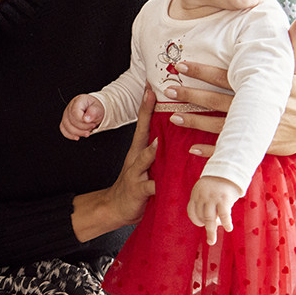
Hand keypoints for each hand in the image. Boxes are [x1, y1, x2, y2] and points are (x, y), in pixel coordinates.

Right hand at [61, 94, 104, 139]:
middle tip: (92, 126)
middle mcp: (70, 107)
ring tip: (87, 132)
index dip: (83, 121)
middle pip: (72, 121)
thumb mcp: (98, 109)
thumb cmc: (94, 108)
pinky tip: (77, 137)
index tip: (92, 122)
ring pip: (67, 127)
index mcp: (78, 101)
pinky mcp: (65, 122)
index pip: (75, 113)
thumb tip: (86, 119)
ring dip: (79, 133)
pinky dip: (70, 135)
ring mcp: (66, 114)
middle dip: (84, 127)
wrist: (93, 111)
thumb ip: (93, 112)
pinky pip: (63, 130)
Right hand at [71, 86, 156, 240]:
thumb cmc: (137, 184)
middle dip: (146, 113)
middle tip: (152, 96)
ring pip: (144, 159)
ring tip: (159, 143)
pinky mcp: (139, 190)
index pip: (143, 123)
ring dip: (151, 151)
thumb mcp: (147, 165)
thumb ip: (159, 152)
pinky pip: (151, 187)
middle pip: (141, 132)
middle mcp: (136, 157)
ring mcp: (136, 173)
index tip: (151, 86)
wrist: (115, 208)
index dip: (146, 104)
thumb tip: (180, 136)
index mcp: (139, 150)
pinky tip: (169, 184)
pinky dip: (160, 185)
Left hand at [167, 17, 295, 157]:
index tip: (182, 64)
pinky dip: (211, 150)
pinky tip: (192, 147)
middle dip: (191, 95)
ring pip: (218, 125)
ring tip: (172, 117)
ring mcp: (254, 129)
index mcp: (259, 87)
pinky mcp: (256, 146)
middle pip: (216, 100)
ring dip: (194, 122)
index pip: (225, 76)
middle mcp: (253, 107)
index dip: (202, 70)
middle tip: (168, 89)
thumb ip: (293, 47)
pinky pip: (229, 149)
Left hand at [187, 176, 239, 244]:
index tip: (202, 224)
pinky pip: (224, 215)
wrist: (230, 169)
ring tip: (211, 241)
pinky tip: (229, 228)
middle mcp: (202, 196)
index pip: (191, 211)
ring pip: (209, 219)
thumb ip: (205, 201)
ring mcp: (213, 198)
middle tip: (210, 236)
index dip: (196, 220)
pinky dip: (226, 223)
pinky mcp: (224, 199)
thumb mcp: (207, 188)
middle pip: (201, 216)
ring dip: (211, 232)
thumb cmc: (219, 181)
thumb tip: (212, 218)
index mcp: (196, 194)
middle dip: (206, 227)